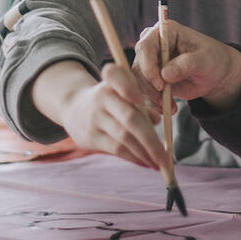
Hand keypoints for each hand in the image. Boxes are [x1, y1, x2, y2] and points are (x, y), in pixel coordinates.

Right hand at [34, 61, 164, 168]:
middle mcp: (101, 97)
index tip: (139, 99)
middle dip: (151, 140)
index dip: (127, 87)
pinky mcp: (90, 136)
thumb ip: (143, 102)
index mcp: (111, 81)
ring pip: (124, 138)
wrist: (74, 108)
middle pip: (129, 117)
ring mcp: (94, 118)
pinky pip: (117, 149)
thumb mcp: (123, 92)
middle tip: (166, 157)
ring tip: (160, 163)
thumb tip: (156, 119)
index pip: (115, 76)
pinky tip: (146, 162)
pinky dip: (135, 157)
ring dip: (145, 154)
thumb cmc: (110, 100)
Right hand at [132, 19, 240, 111]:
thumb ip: (186, 64)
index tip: (160, 84)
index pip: (145, 46)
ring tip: (170, 107)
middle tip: (163, 101)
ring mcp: (150, 62)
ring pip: (138, 81)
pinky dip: (153, 103)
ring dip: (151, 97)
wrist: (214, 74)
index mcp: (166, 32)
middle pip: (138, 66)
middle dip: (149, 86)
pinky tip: (167, 108)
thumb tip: (165, 74)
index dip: (148, 66)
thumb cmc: (212, 59)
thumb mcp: (204, 60)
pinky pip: (144, 91)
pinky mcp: (151, 78)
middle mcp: (153, 44)